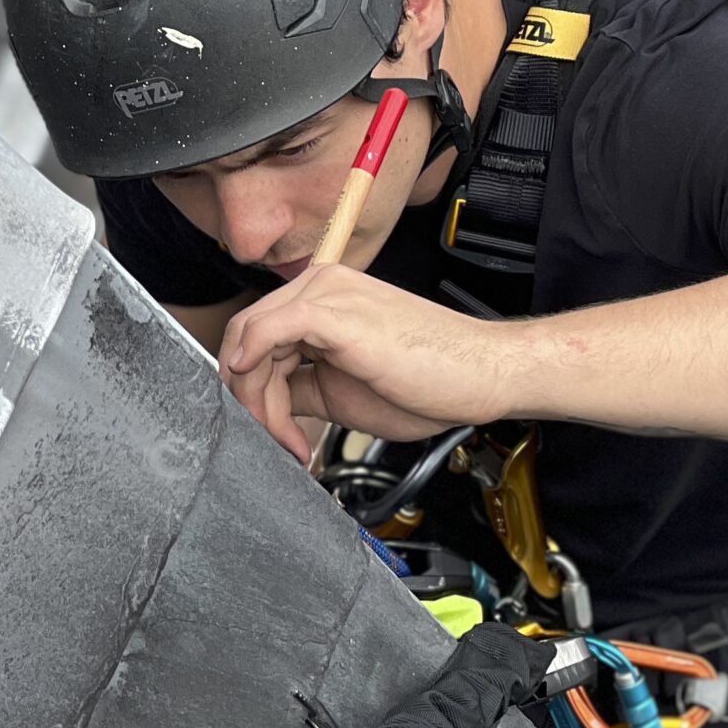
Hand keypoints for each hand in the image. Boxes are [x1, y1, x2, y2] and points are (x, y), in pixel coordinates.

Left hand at [219, 265, 509, 461]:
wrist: (482, 376)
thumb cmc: (432, 381)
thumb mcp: (345, 392)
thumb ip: (300, 388)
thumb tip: (265, 403)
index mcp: (325, 300)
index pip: (258, 337)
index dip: (255, 391)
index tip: (278, 433)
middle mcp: (322, 287)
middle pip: (246, 337)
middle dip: (252, 399)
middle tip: (281, 441)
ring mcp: (327, 294)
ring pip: (251, 339)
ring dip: (258, 400)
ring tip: (292, 440)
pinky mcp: (334, 313)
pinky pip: (268, 330)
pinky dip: (252, 364)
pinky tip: (263, 400)